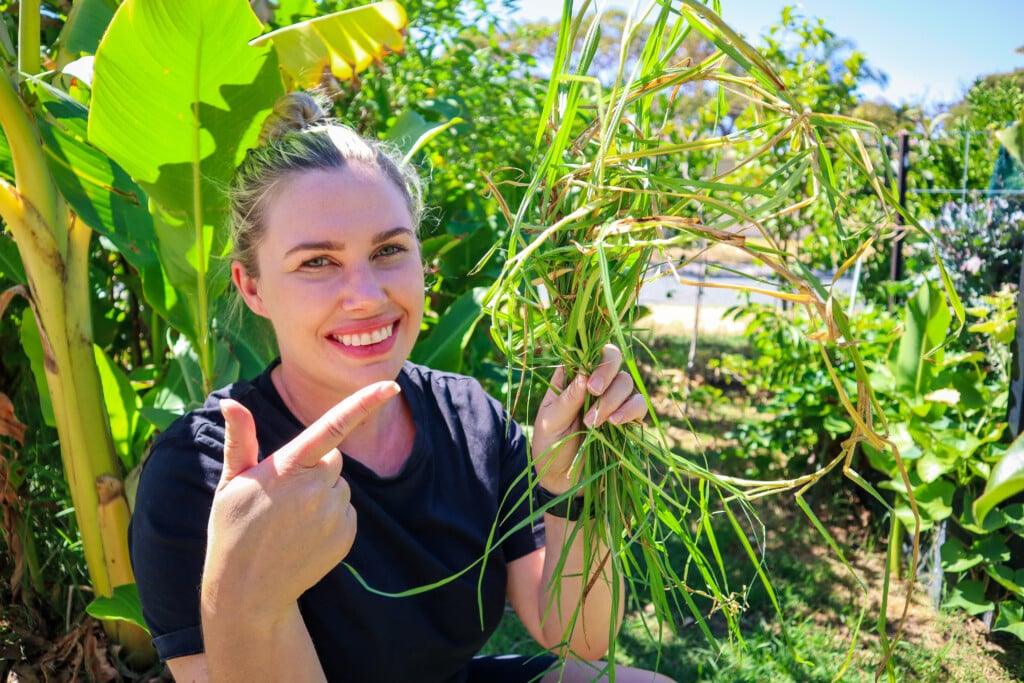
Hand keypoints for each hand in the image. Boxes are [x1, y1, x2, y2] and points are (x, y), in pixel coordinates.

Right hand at [202, 381, 399, 621]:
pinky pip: (346, 510)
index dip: (363, 403)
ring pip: (339, 485)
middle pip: (333, 458)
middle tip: (283, 495)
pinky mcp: (347, 533)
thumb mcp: (231, 482)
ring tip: (290, 520)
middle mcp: (317, 487)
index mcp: (288, 467)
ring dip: (322, 494)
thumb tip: (230, 402)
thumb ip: (240, 439)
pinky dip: (331, 516)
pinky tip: (304, 534)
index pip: (332, 426)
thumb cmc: (233, 530)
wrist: (248, 591)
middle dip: (315, 467)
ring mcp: (335, 512)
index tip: (391, 386)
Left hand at [531, 344, 646, 493]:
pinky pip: (639, 405)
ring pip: (626, 382)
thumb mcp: (550, 421)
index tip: (588, 380)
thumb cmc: (550, 445)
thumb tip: (583, 375)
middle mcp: (595, 382)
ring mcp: (613, 399)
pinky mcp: (628, 418)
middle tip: (593, 393)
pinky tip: (616, 424)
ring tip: (594, 423)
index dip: (594, 357)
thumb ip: (567, 399)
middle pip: (613, 359)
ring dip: (614, 399)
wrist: (562, 479)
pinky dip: (631, 410)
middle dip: (607, 374)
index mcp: (572, 376)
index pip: (589, 351)